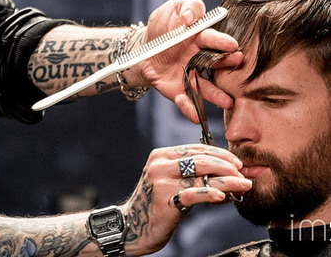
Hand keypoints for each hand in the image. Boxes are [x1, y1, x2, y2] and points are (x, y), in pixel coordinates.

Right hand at [120, 144, 250, 255]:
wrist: (133, 226)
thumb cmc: (156, 204)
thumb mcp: (171, 182)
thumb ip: (191, 175)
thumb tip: (224, 174)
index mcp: (161, 155)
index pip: (196, 149)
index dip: (219, 154)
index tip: (236, 162)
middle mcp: (160, 164)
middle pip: (200, 158)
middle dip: (226, 165)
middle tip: (242, 173)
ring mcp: (161, 181)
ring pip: (201, 174)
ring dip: (227, 179)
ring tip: (243, 184)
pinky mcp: (166, 199)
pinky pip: (193, 194)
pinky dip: (210, 194)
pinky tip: (223, 196)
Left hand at [136, 0, 242, 122]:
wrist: (142, 49)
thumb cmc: (161, 27)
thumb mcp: (172, 9)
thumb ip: (187, 7)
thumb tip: (191, 17)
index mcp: (200, 38)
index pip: (211, 38)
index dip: (221, 41)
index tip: (232, 44)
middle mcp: (199, 59)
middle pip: (214, 63)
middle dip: (226, 64)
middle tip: (238, 64)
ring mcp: (190, 76)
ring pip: (204, 87)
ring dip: (215, 95)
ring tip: (227, 102)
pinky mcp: (178, 90)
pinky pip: (184, 100)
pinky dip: (189, 108)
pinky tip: (196, 117)